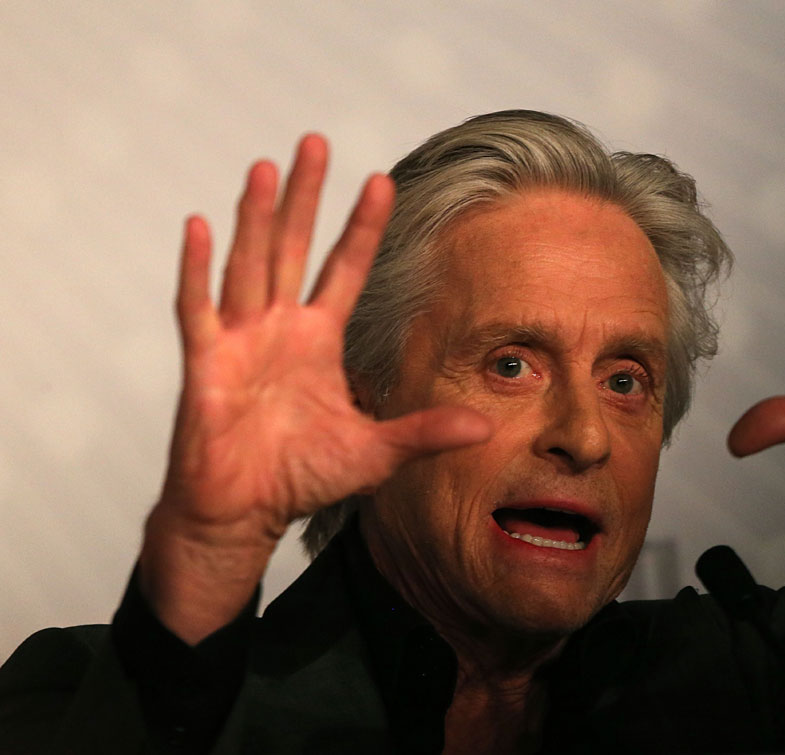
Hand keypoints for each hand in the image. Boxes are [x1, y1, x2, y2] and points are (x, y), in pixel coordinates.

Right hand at [140, 136, 490, 642]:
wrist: (244, 512)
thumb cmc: (301, 478)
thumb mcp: (375, 453)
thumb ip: (424, 433)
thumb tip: (487, 426)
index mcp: (318, 341)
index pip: (345, 269)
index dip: (362, 227)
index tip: (382, 181)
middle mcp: (279, 329)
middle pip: (293, 249)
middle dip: (305, 197)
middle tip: (316, 142)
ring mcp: (239, 341)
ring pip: (250, 264)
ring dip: (256, 216)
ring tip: (266, 167)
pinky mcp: (205, 363)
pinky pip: (198, 308)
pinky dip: (199, 269)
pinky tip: (202, 225)